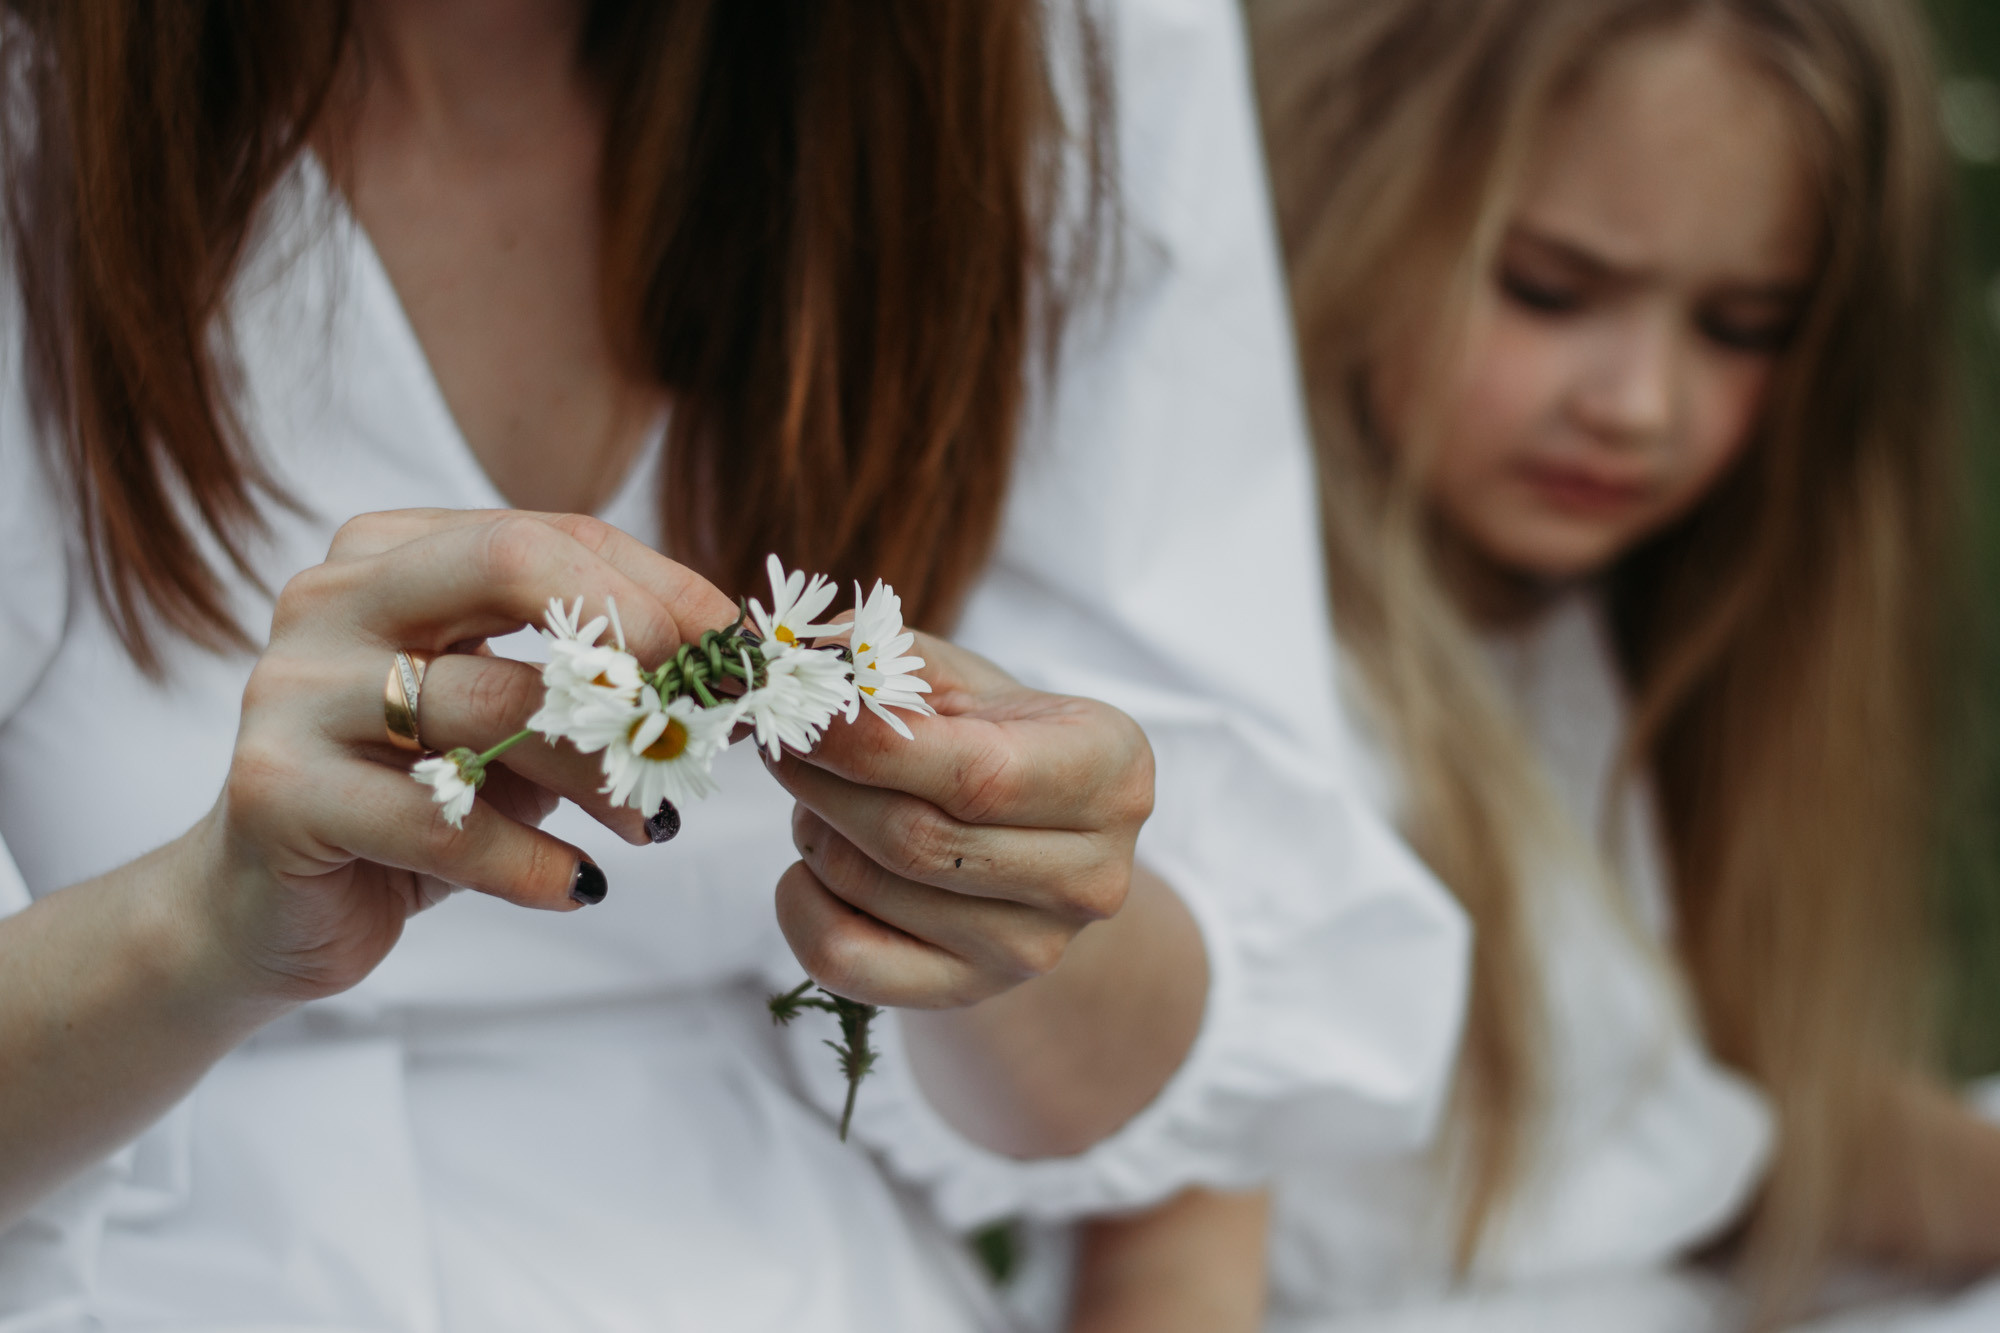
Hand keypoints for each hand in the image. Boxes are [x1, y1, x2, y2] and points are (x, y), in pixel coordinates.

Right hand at [188, 508, 737, 1002]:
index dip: (665, 593)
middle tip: (700, 717)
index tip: (743, 660)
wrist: (260, 913)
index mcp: (388, 553)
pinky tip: (581, 886)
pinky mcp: (274, 791)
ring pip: (493, 707)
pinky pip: (443, 822)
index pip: (552, 536)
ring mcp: (290, 689)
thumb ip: (589, 683)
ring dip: (603, 775)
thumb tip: (730, 675)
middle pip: (509, 567)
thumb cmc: (411, 800)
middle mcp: (330, 598)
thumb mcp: (509, 725)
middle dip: (631, 638)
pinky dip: (534, 862)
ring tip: (656, 822)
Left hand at [766, 633, 1154, 1008]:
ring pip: (873, 889)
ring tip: (817, 794)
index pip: (976, 775)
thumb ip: (887, 658)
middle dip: (824, 781)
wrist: (1037, 841)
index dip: (869, 744)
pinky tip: (809, 865)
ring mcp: (1034, 947)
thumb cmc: (997, 738)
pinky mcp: (971, 990)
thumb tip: (801, 657)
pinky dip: (800, 906)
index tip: (799, 709)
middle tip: (784, 739)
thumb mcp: (963, 679)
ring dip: (814, 829)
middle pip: (915, 838)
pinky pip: (848, 962)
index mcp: (1111, 773)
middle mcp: (1090, 875)